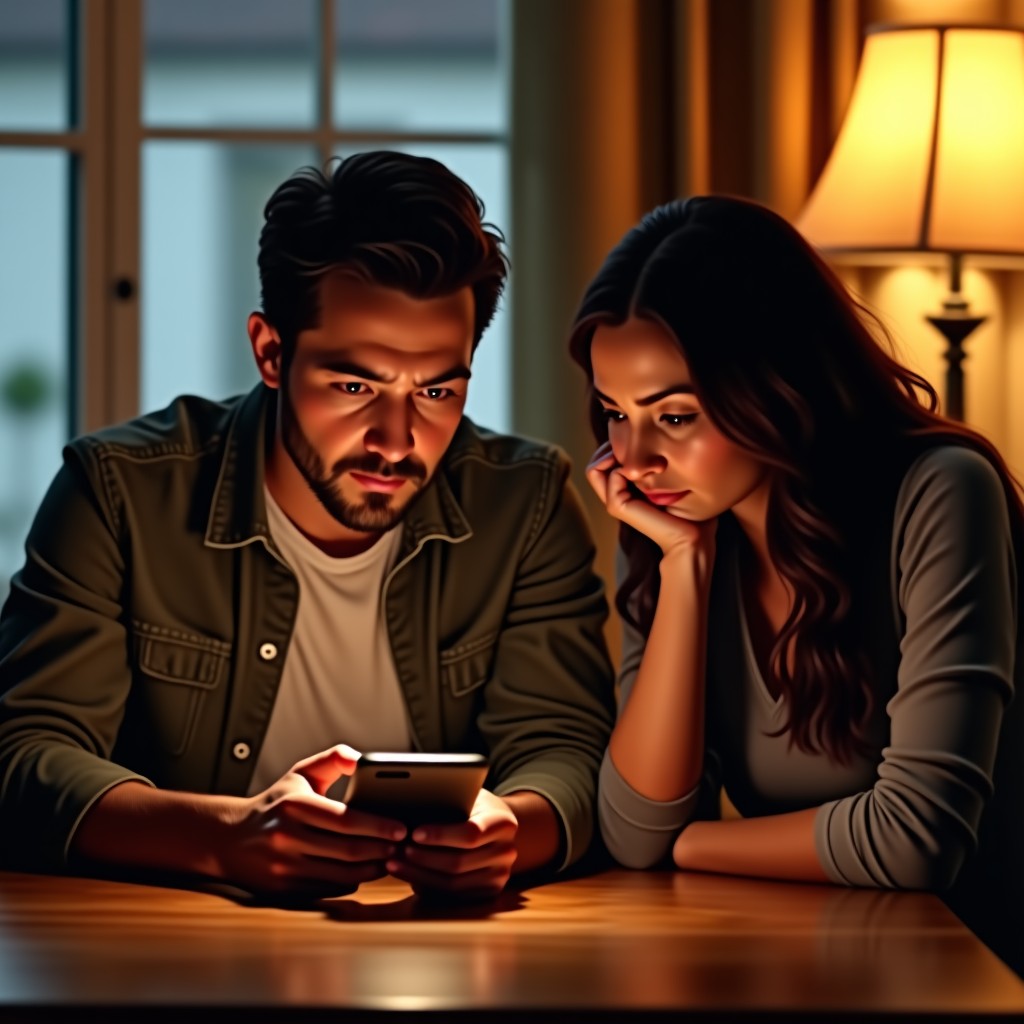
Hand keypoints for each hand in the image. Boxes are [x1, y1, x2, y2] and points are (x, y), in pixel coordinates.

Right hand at [212, 745, 407, 895]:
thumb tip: (360, 759)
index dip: (378, 826)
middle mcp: (287, 837)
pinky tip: (366, 871)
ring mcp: (284, 866)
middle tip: (403, 846)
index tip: (401, 828)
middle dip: (382, 849)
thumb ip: (333, 759)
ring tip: (390, 859)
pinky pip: (329, 888)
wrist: (230, 838)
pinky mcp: (283, 889)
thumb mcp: (300, 774)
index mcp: (295, 805)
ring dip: (372, 869)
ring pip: (342, 874)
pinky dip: (353, 882)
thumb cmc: (276, 803)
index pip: (346, 819)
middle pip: (348, 850)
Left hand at [386, 788, 517, 899]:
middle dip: (424, 858)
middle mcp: (506, 852)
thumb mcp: (468, 796)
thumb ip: (450, 802)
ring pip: (453, 884)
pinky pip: (452, 896)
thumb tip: (410, 809)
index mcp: (503, 823)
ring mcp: (499, 876)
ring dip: (419, 875)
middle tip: (398, 849)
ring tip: (394, 863)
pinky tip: (408, 875)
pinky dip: (427, 886)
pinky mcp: (488, 892)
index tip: (414, 833)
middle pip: (459, 863)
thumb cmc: (474, 806)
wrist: (497, 828)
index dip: (440, 836)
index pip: (470, 834)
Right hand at [585, 442, 715, 557]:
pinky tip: (650, 467)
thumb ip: (661, 470)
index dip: (614, 445)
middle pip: (596, 463)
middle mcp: (617, 496)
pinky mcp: (619, 507)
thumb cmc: (691, 515)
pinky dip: (624, 466)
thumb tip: (652, 445)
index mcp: (628, 491)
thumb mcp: (676, 483)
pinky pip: (611, 477)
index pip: (604, 462)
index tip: (636, 437)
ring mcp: (616, 502)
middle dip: (609, 446)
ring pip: (595, 469)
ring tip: (639, 452)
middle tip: (633, 440)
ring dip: (613, 453)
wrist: (693, 541)